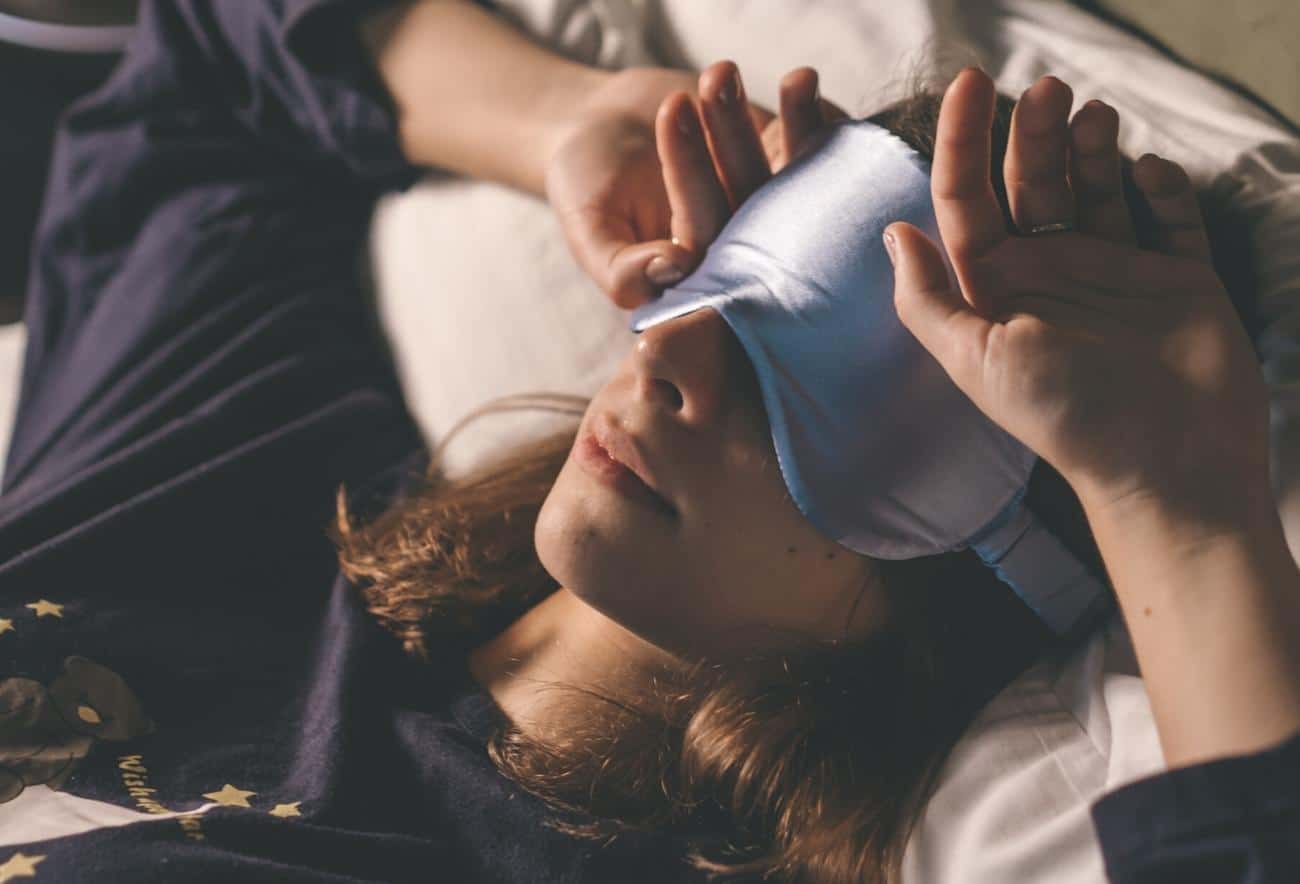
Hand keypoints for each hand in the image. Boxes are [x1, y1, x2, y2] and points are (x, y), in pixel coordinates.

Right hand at [546, 62, 843, 307]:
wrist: (603, 126)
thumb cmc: (586, 184)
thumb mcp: (589, 229)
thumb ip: (620, 267)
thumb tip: (674, 271)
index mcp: (694, 284)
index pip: (709, 242)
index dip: (695, 187)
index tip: (672, 125)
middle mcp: (739, 254)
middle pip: (750, 206)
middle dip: (721, 143)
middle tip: (678, 98)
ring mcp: (767, 208)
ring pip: (782, 173)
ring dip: (756, 122)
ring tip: (718, 72)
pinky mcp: (786, 163)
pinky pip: (809, 147)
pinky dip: (807, 114)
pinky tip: (798, 82)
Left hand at [887, 69, 1268, 522]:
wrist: (1165, 465)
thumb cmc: (1064, 416)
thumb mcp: (975, 359)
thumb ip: (927, 299)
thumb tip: (891, 231)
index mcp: (996, 287)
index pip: (968, 200)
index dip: (963, 141)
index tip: (969, 84)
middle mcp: (1051, 273)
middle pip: (1033, 182)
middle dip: (1034, 132)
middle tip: (1047, 91)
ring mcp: (1116, 272)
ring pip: (1097, 188)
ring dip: (1093, 147)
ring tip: (1094, 115)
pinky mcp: (1177, 278)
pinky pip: (1169, 219)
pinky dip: (1161, 189)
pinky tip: (1149, 171)